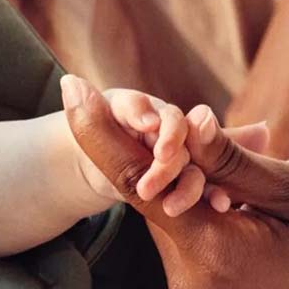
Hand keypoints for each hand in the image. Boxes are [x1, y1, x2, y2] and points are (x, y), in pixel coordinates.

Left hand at [62, 76, 288, 288]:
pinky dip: (203, 219)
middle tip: (204, 131)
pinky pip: (187, 247)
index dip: (98, 131)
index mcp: (210, 253)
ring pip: (171, 222)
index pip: (133, 180)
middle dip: (171, 158)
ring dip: (192, 192)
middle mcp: (186, 285)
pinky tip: (251, 216)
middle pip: (155, 200)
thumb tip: (187, 121)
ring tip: (257, 192)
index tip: (71, 87)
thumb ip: (235, 162)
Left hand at [67, 77, 201, 216]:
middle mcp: (171, 132)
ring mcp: (183, 158)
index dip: (155, 122)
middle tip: (146, 184)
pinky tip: (219, 206)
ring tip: (171, 207)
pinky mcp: (187, 182)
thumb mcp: (94, 122)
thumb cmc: (99, 132)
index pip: (159, 114)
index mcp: (150, 113)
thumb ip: (88, 111)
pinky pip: (204, 190)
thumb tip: (70, 82)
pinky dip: (212, 197)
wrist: (101, 162)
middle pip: (179, 145)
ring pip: (194, 170)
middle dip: (165, 164)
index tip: (147, 127)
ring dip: (188, 187)